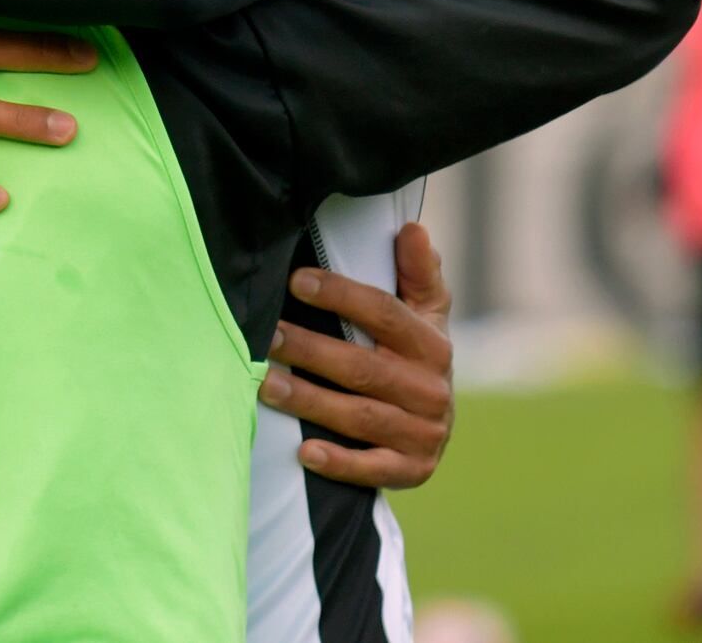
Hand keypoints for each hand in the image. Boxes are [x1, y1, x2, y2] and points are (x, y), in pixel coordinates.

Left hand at [258, 221, 453, 488]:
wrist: (436, 422)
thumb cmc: (415, 354)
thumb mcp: (425, 312)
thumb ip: (418, 272)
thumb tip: (412, 229)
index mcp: (431, 345)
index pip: (384, 314)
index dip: (340, 295)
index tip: (295, 281)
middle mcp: (430, 390)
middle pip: (362, 368)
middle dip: (310, 350)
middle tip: (265, 336)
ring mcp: (422, 434)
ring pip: (359, 416)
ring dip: (310, 401)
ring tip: (265, 385)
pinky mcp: (411, 471)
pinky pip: (372, 469)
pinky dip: (340, 462)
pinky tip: (304, 452)